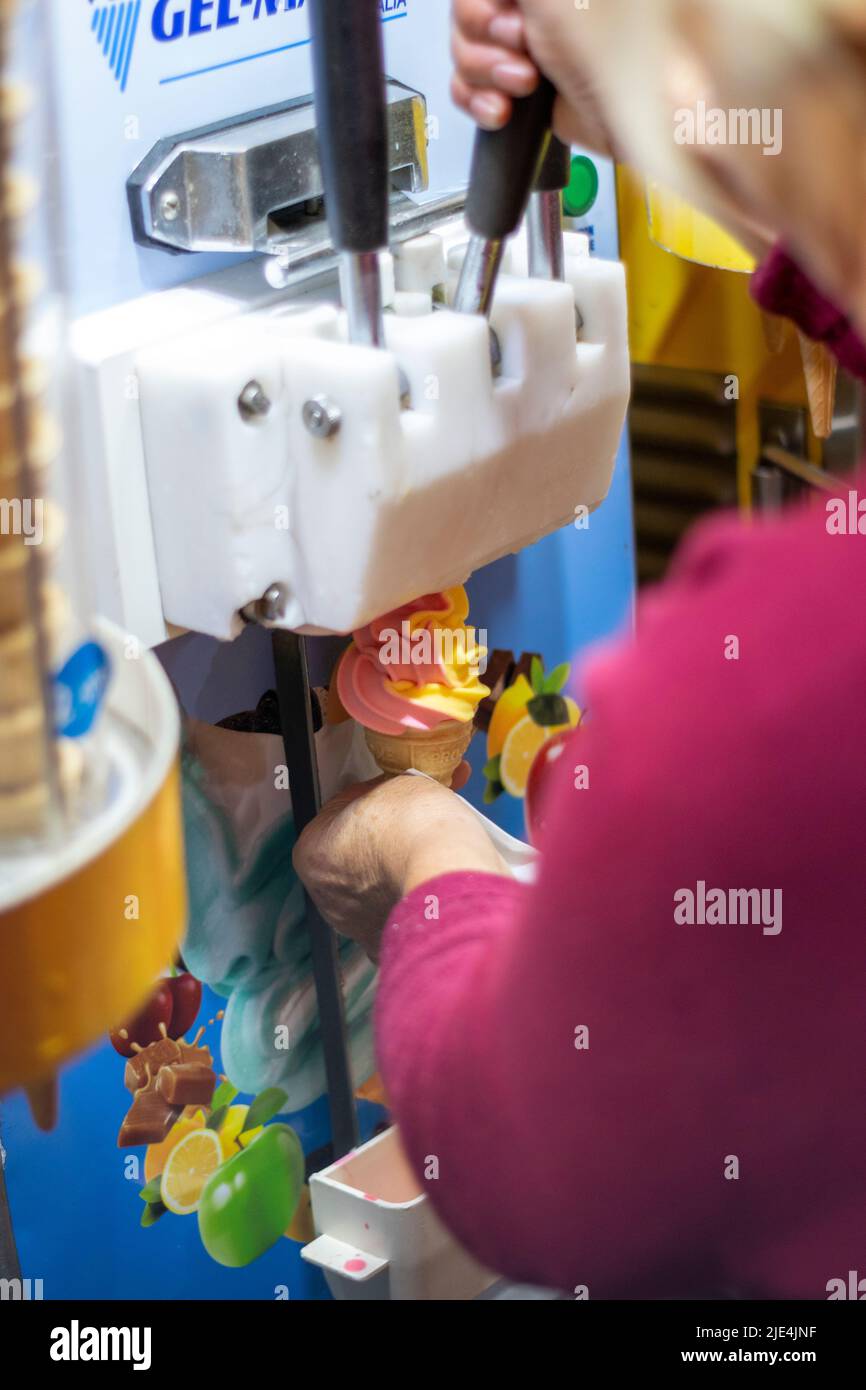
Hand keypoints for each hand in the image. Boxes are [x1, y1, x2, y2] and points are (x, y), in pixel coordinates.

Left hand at [292, 774, 509, 961]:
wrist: (446, 872)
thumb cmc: (413, 826)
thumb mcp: (396, 783)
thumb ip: (386, 793)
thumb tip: (395, 794)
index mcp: (311, 852)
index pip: (336, 816)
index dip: (367, 800)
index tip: (392, 795)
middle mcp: (326, 896)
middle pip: (354, 856)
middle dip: (381, 839)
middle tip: (414, 822)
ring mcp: (356, 926)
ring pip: (376, 889)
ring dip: (397, 871)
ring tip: (431, 850)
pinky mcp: (389, 945)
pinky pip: (399, 914)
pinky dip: (413, 900)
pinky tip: (433, 884)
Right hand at [451, 0, 616, 154]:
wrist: (631, 117)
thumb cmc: (611, 44)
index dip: (485, 1)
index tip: (510, 10)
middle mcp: (537, 1)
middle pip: (466, 7)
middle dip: (485, 35)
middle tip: (522, 44)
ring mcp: (529, 40)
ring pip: (466, 48)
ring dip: (487, 72)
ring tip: (526, 82)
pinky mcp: (523, 84)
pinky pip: (473, 86)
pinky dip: (482, 99)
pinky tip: (507, 106)